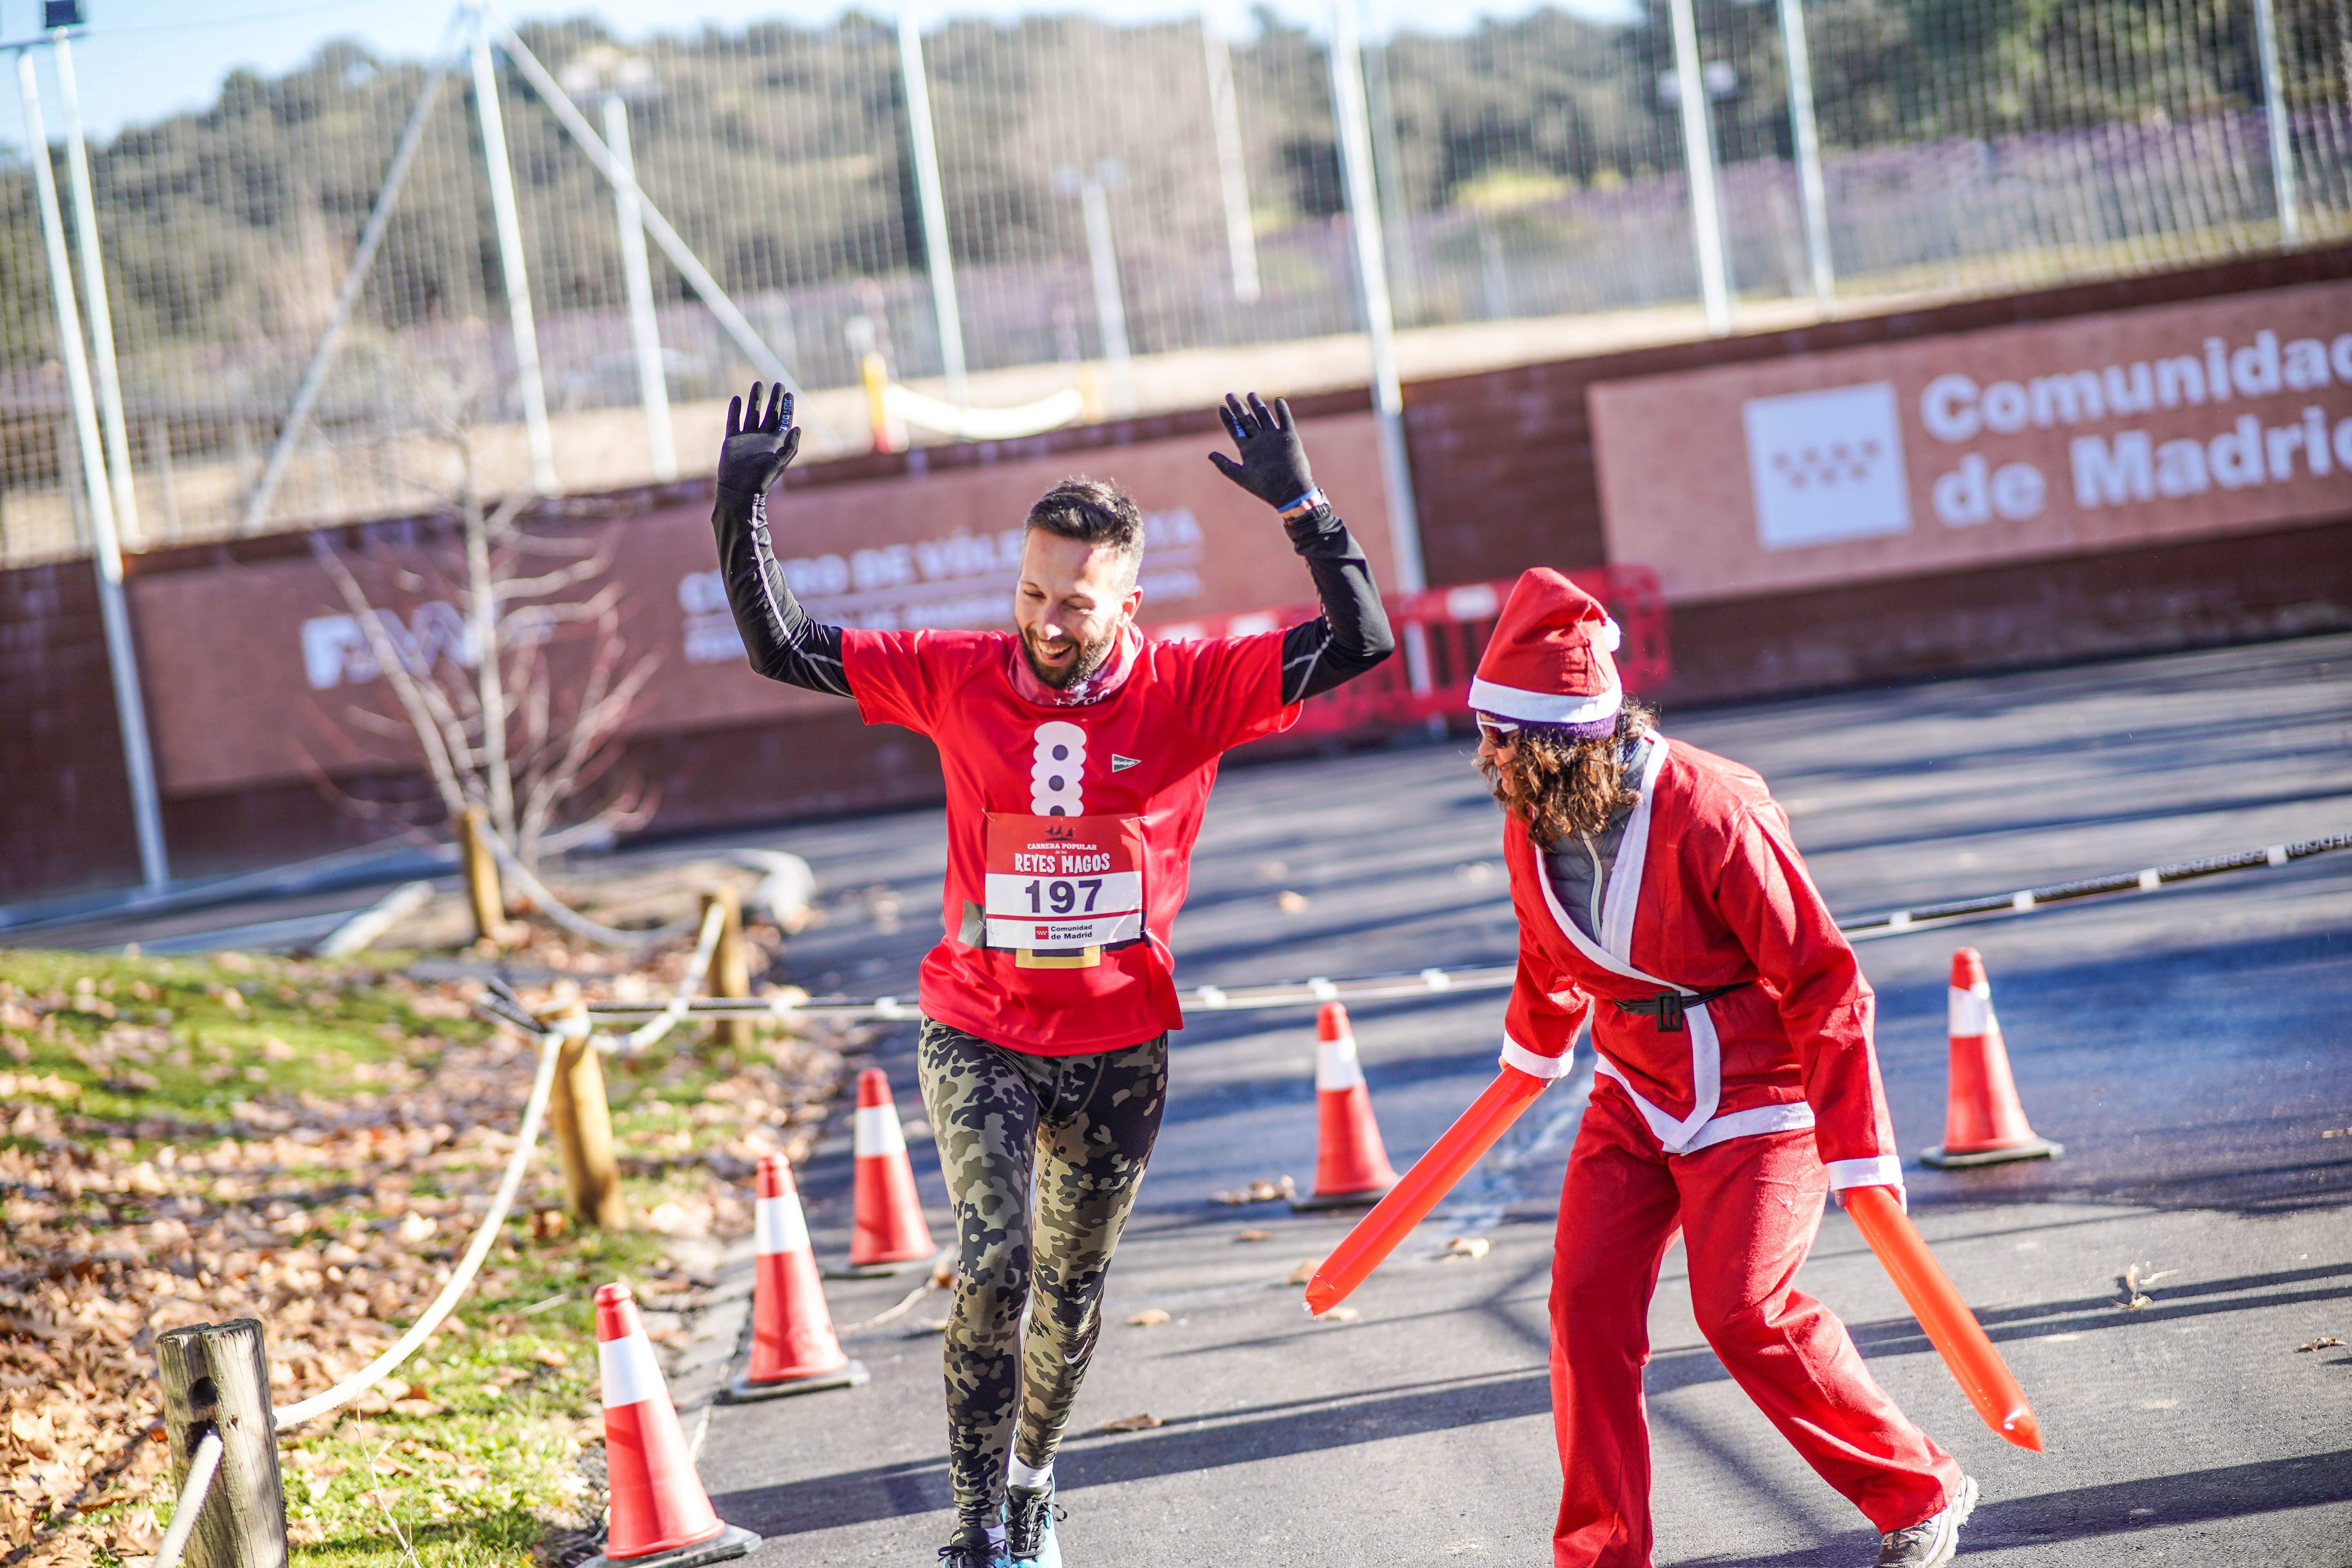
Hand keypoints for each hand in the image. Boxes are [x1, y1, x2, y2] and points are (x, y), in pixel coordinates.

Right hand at [718, 380, 800, 497]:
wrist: (738, 489)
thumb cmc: (761, 479)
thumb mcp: (778, 462)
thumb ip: (789, 445)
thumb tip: (797, 427)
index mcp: (776, 442)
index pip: (784, 420)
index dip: (787, 407)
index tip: (789, 394)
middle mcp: (762, 437)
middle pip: (770, 413)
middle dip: (774, 399)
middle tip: (778, 384)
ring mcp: (747, 438)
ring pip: (752, 414)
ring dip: (755, 400)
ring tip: (757, 384)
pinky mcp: (733, 440)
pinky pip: (734, 421)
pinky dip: (735, 410)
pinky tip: (737, 399)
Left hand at [1207, 392, 1315, 510]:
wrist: (1289, 492)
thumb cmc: (1264, 487)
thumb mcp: (1241, 476)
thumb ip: (1224, 465)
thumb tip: (1209, 455)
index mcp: (1248, 449)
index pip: (1235, 430)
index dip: (1228, 419)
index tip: (1220, 408)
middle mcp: (1260, 442)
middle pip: (1247, 420)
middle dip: (1238, 408)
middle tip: (1229, 395)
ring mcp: (1274, 439)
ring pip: (1264, 417)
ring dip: (1257, 406)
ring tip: (1250, 394)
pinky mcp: (1289, 438)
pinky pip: (1285, 420)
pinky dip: (1282, 410)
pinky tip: (1278, 400)